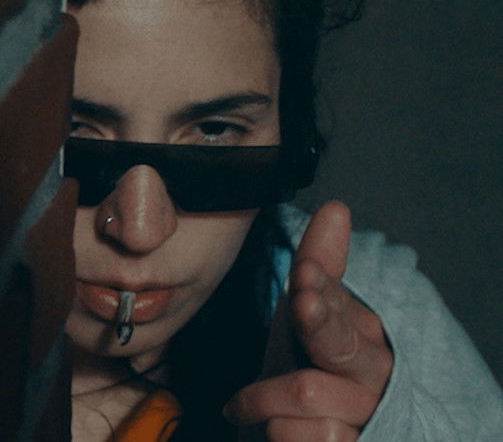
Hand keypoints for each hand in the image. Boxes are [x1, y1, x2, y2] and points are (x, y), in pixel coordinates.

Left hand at [223, 201, 392, 440]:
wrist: (297, 437)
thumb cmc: (303, 368)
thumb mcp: (303, 317)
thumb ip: (320, 266)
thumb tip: (337, 208)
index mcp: (359, 331)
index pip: (337, 302)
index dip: (319, 289)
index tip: (303, 273)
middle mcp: (372, 371)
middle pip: (339, 343)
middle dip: (318, 320)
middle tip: (303, 303)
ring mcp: (367, 413)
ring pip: (303, 394)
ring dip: (262, 401)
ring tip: (255, 406)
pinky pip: (303, 437)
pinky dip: (273, 433)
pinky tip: (274, 432)